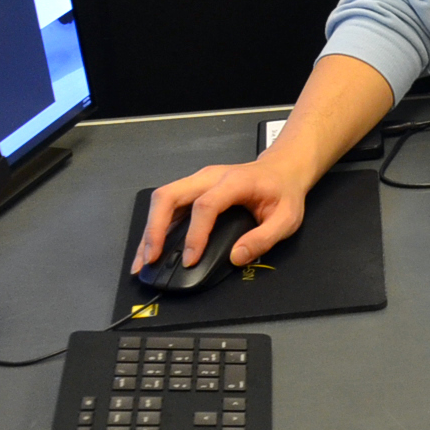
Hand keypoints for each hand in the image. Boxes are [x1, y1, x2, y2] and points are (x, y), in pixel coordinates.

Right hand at [131, 159, 311, 276]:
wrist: (282, 170)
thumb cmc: (283, 191)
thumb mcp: (286, 218)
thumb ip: (264, 238)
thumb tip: (237, 257)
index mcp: (234, 182)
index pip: (205, 205)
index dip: (195, 234)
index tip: (190, 259)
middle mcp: (210, 178)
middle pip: (170, 195)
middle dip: (155, 228)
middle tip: (152, 258)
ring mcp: (198, 182)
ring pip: (163, 199)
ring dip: (149, 229)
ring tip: (143, 259)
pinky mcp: (193, 190)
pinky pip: (167, 206)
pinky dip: (155, 227)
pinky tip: (150, 248)